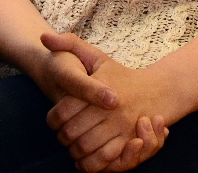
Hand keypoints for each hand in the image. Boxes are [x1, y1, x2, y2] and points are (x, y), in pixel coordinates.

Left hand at [42, 33, 169, 171]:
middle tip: (61, 135)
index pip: (66, 110)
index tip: (52, 120)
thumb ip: (69, 44)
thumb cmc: (118, 74)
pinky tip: (82, 159)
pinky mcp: (128, 143)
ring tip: (71, 145)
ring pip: (87, 147)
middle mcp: (112, 109)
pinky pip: (105, 160)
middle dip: (62, 137)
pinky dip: (90, 164)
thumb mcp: (96, 55)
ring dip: (73, 151)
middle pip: (73, 132)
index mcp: (101, 87)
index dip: (53, 119)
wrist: (153, 91)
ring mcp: (121, 127)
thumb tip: (44, 37)